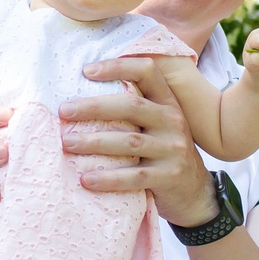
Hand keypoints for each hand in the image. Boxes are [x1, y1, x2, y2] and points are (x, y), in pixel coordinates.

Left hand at [66, 57, 217, 226]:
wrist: (195, 193)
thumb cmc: (163, 153)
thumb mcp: (158, 125)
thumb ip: (135, 110)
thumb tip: (82, 95)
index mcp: (167, 102)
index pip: (147, 72)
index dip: (117, 66)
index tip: (86, 71)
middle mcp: (173, 121)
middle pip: (131, 106)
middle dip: (94, 107)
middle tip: (63, 112)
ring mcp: (173, 149)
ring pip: (129, 142)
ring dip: (94, 142)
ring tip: (67, 144)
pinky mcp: (169, 176)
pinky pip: (134, 176)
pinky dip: (108, 178)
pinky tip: (86, 179)